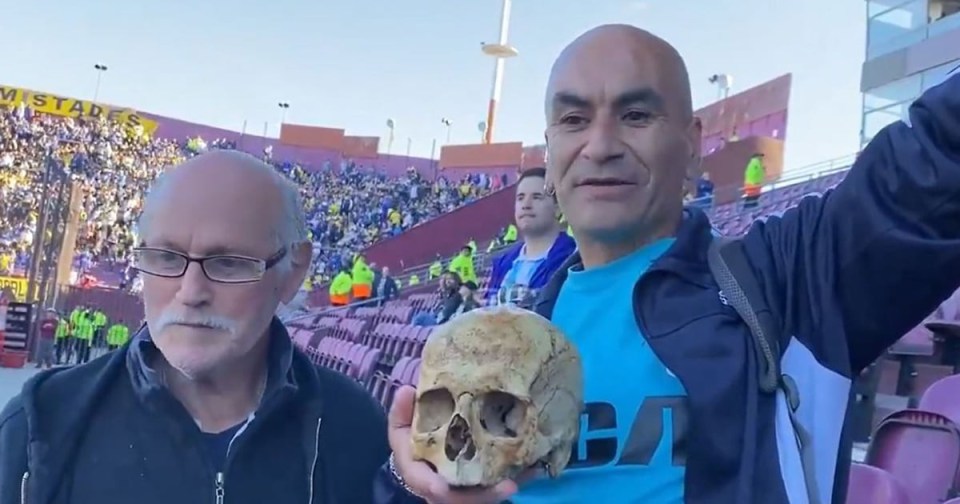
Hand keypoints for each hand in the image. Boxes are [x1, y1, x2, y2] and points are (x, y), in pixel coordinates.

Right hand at [388, 385, 538, 503]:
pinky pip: (492, 490)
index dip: (430, 486)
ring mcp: (459, 490)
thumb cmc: (412, 437)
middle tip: (507, 486)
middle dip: (480, 497)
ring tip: (519, 481)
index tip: (440, 488)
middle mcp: (438, 487)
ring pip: (477, 499)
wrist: (422, 454)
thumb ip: (402, 411)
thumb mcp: (402, 425)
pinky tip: (530, 473)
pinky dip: (509, 483)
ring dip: (498, 492)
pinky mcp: (476, 488)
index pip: (420, 481)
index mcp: (416, 470)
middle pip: (458, 500)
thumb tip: (407, 390)